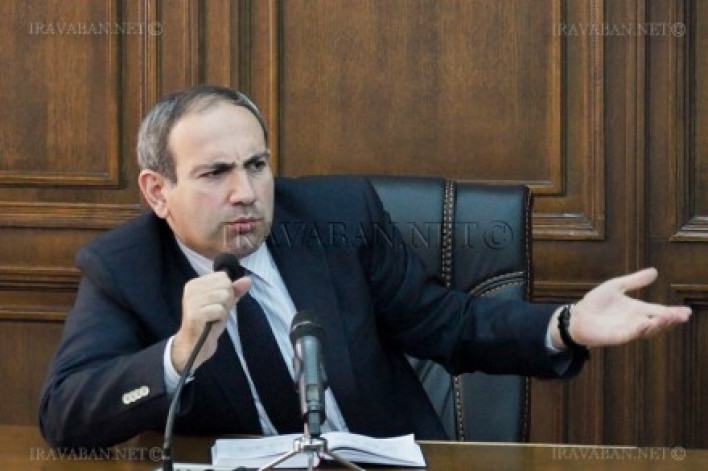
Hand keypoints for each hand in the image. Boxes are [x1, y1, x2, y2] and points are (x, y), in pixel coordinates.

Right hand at [171, 272, 250, 372]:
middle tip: (215, 313)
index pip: (223, 277)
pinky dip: (220, 318)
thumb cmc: (209, 323)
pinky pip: (220, 310)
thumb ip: (235, 290)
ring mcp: (191, 301)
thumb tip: (248, 279)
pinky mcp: (195, 314)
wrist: (195, 346)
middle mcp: (191, 289)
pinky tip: (211, 323)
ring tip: (213, 318)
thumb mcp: (224, 304)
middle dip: (226, 301)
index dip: (226, 292)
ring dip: (223, 310)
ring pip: (224, 296)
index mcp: (195, 283)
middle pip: (225, 285)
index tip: (216, 304)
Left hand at [549, 268, 691, 349]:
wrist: (577, 315)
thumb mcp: (616, 286)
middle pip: (657, 322)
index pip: (659, 310)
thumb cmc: (596, 302)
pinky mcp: (615, 337)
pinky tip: (644, 323)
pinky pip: (629, 335)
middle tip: (682, 316)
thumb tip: (654, 271)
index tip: (687, 311)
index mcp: (637, 309)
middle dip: (670, 320)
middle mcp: (635, 321)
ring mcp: (626, 330)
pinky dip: (637, 330)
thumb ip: (635, 280)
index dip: (673, 312)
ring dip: (657, 325)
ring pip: (647, 330)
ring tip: (668, 317)